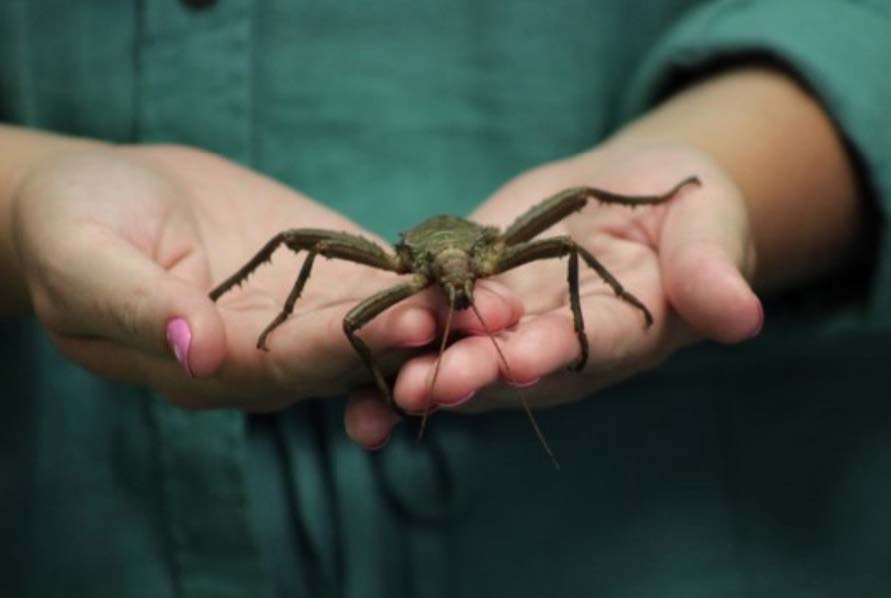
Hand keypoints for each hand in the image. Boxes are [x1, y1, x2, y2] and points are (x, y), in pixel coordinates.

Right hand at [12, 144, 468, 410]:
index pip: (288, 367)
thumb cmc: (75, 226)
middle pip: (349, 359)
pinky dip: (423, 278)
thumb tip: (201, 348)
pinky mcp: (326, 275)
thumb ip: (139, 309)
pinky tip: (474, 266)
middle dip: (419, 341)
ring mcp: (301, 317)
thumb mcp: (85, 264)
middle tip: (489, 320)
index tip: (409, 319)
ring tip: (503, 300)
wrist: (105, 195)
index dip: (349, 345)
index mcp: (211, 365)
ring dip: (440, 315)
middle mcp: (267, 355)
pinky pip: (377, 283)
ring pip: (375, 328)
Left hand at [345, 144, 762, 443]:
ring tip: (372, 380)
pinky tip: (347, 346)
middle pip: (509, 365)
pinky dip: (394, 327)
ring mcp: (508, 322)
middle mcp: (557, 342)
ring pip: (460, 349)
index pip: (585, 351)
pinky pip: (431, 310)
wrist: (635, 193)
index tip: (519, 362)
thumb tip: (744, 316)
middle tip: (422, 386)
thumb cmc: (688, 211)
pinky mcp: (469, 288)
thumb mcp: (710, 227)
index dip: (551, 356)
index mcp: (618, 335)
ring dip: (418, 364)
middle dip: (467, 374)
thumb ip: (712, 272)